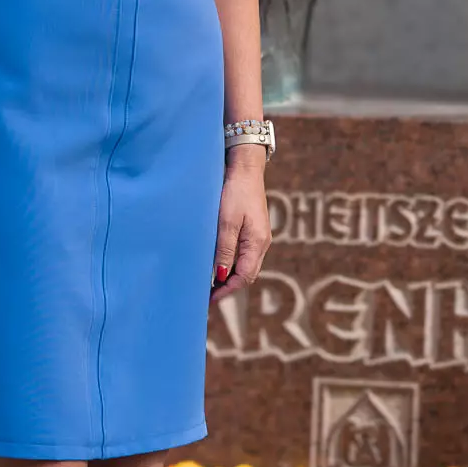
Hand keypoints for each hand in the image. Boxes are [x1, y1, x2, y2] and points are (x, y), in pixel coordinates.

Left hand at [211, 147, 269, 303]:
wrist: (246, 167)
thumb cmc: (236, 191)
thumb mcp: (227, 221)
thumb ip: (225, 249)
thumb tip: (221, 276)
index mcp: (257, 243)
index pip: (244, 277)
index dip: (227, 291)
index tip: (209, 299)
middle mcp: (261, 243)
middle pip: (246, 274)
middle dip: (228, 287)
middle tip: (206, 295)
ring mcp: (258, 236)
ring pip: (245, 265)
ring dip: (229, 276)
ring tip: (209, 282)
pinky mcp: (253, 229)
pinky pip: (243, 254)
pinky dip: (231, 263)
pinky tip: (218, 262)